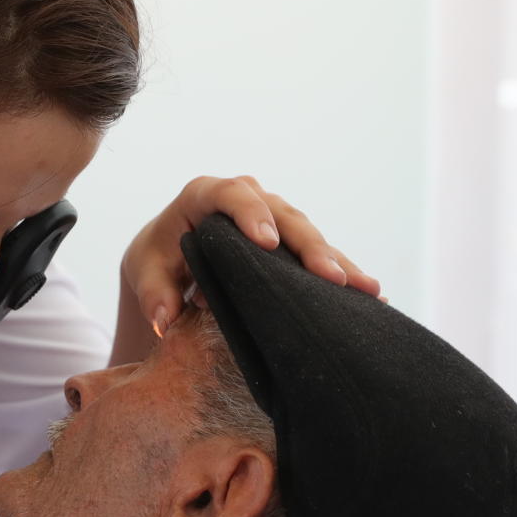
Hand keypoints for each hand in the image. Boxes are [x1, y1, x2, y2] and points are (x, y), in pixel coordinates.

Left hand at [122, 176, 382, 335]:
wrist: (169, 257)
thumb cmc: (155, 260)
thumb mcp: (145, 274)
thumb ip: (154, 295)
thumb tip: (163, 321)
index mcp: (205, 195)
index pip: (230, 195)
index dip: (250, 215)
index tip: (267, 243)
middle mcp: (247, 198)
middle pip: (284, 216)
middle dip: (310, 247)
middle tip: (331, 278)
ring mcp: (273, 216)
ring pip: (309, 234)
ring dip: (337, 263)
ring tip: (367, 290)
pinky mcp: (289, 239)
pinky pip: (319, 253)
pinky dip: (342, 273)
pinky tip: (371, 296)